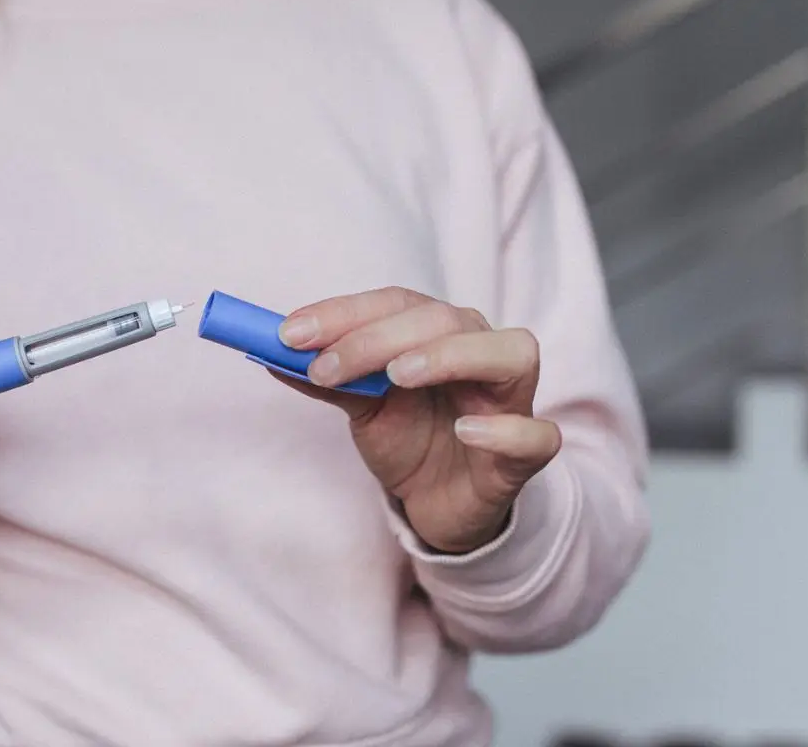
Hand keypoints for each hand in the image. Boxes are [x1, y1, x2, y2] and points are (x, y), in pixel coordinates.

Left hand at [276, 287, 559, 554]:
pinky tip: (467, 430)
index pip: (398, 302)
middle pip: (445, 320)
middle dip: (379, 337)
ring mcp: (511, 401)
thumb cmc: (410, 440)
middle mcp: (483, 352)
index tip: (289, 333)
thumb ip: (326, 379)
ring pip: (511, 354)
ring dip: (450, 356)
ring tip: (398, 375)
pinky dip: (508, 430)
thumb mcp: (362, 407)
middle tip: (326, 366)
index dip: (344, 313)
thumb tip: (269, 352)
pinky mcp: (526, 455)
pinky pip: (538, 435)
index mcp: (441, 331)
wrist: (440, 504)